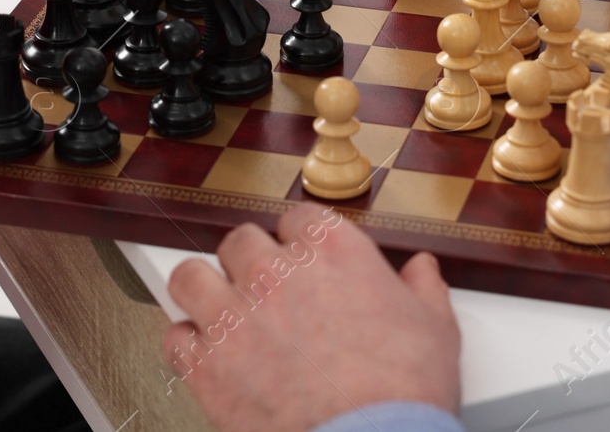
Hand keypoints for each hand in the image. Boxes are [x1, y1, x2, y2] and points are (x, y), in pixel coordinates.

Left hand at [164, 204, 460, 431]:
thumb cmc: (404, 393)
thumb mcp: (435, 328)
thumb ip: (423, 289)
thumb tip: (422, 270)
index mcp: (331, 251)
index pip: (297, 217)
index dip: (300, 239)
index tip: (303, 257)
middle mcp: (276, 272)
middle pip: (240, 241)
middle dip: (250, 261)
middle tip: (264, 287)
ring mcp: (235, 315)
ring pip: (190, 276)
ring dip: (203, 289)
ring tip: (218, 307)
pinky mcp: (207, 364)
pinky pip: (174, 338)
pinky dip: (187, 346)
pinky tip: (206, 355)